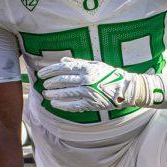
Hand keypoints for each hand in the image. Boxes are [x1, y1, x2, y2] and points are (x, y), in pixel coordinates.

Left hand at [38, 58, 153, 111]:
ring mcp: (88, 92)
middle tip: (44, 85)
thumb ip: (77, 63)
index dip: (50, 71)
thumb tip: (62, 61)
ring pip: (65, 93)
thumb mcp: (94, 65)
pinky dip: (62, 105)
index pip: (63, 68)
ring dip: (53, 94)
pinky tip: (54, 105)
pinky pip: (73, 105)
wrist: (125, 88)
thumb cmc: (109, 75)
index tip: (41, 74)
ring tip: (46, 95)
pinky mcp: (91, 103)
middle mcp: (86, 79)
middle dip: (50, 83)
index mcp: (86, 68)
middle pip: (62, 81)